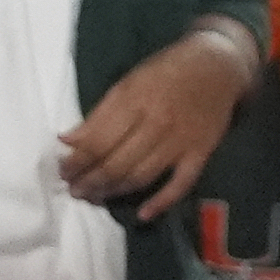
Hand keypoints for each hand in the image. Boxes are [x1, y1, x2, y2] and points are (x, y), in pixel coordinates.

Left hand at [60, 28, 255, 218]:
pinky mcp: (201, 153)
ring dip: (114, 191)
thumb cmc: (165, 71)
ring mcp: (180, 141)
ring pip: (141, 175)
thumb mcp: (126, 83)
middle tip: (74, 190)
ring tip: (94, 198)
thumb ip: (99, 114)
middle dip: (90, 181)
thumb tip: (66, 140)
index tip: (62, 170)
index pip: (97, 141)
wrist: (218, 66)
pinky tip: (143, 214)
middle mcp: (155, 123)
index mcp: (132, 102)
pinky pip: (181, 184)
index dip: (76, 161)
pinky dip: (162, 201)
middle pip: (116, 162)